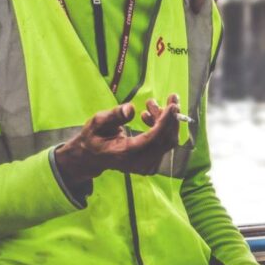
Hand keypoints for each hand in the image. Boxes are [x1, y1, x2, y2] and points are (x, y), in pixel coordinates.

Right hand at [55, 96, 179, 190]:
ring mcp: (146, 166)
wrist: (91, 157)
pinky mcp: (150, 164)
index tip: (173, 105)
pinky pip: (163, 144)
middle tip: (169, 98)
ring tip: (150, 105)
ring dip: (165, 121)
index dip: (165, 121)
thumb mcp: (96, 123)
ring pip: (166, 141)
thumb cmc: (93, 137)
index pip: (153, 138)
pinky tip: (148, 116)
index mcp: (126, 153)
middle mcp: (139, 162)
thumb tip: (131, 108)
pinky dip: (161, 128)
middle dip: (170, 118)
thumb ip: (113, 115)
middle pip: (166, 140)